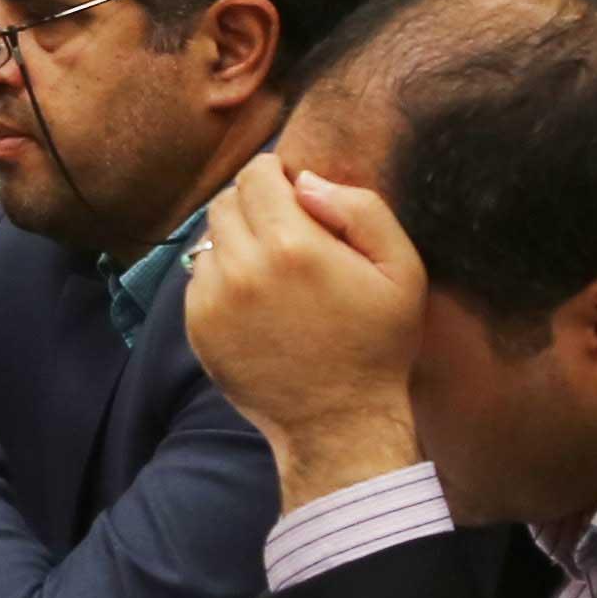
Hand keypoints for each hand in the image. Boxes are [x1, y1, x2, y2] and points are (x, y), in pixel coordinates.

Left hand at [187, 157, 429, 505]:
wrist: (337, 422)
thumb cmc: (377, 344)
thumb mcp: (401, 269)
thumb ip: (359, 209)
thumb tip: (305, 181)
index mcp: (292, 246)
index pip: (256, 175)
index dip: (276, 175)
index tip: (295, 194)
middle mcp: (242, 267)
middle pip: (227, 201)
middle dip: (255, 205)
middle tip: (288, 234)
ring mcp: (212, 298)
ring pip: (210, 238)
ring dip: (237, 241)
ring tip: (274, 272)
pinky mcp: (196, 325)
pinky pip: (199, 277)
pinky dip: (223, 277)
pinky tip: (258, 302)